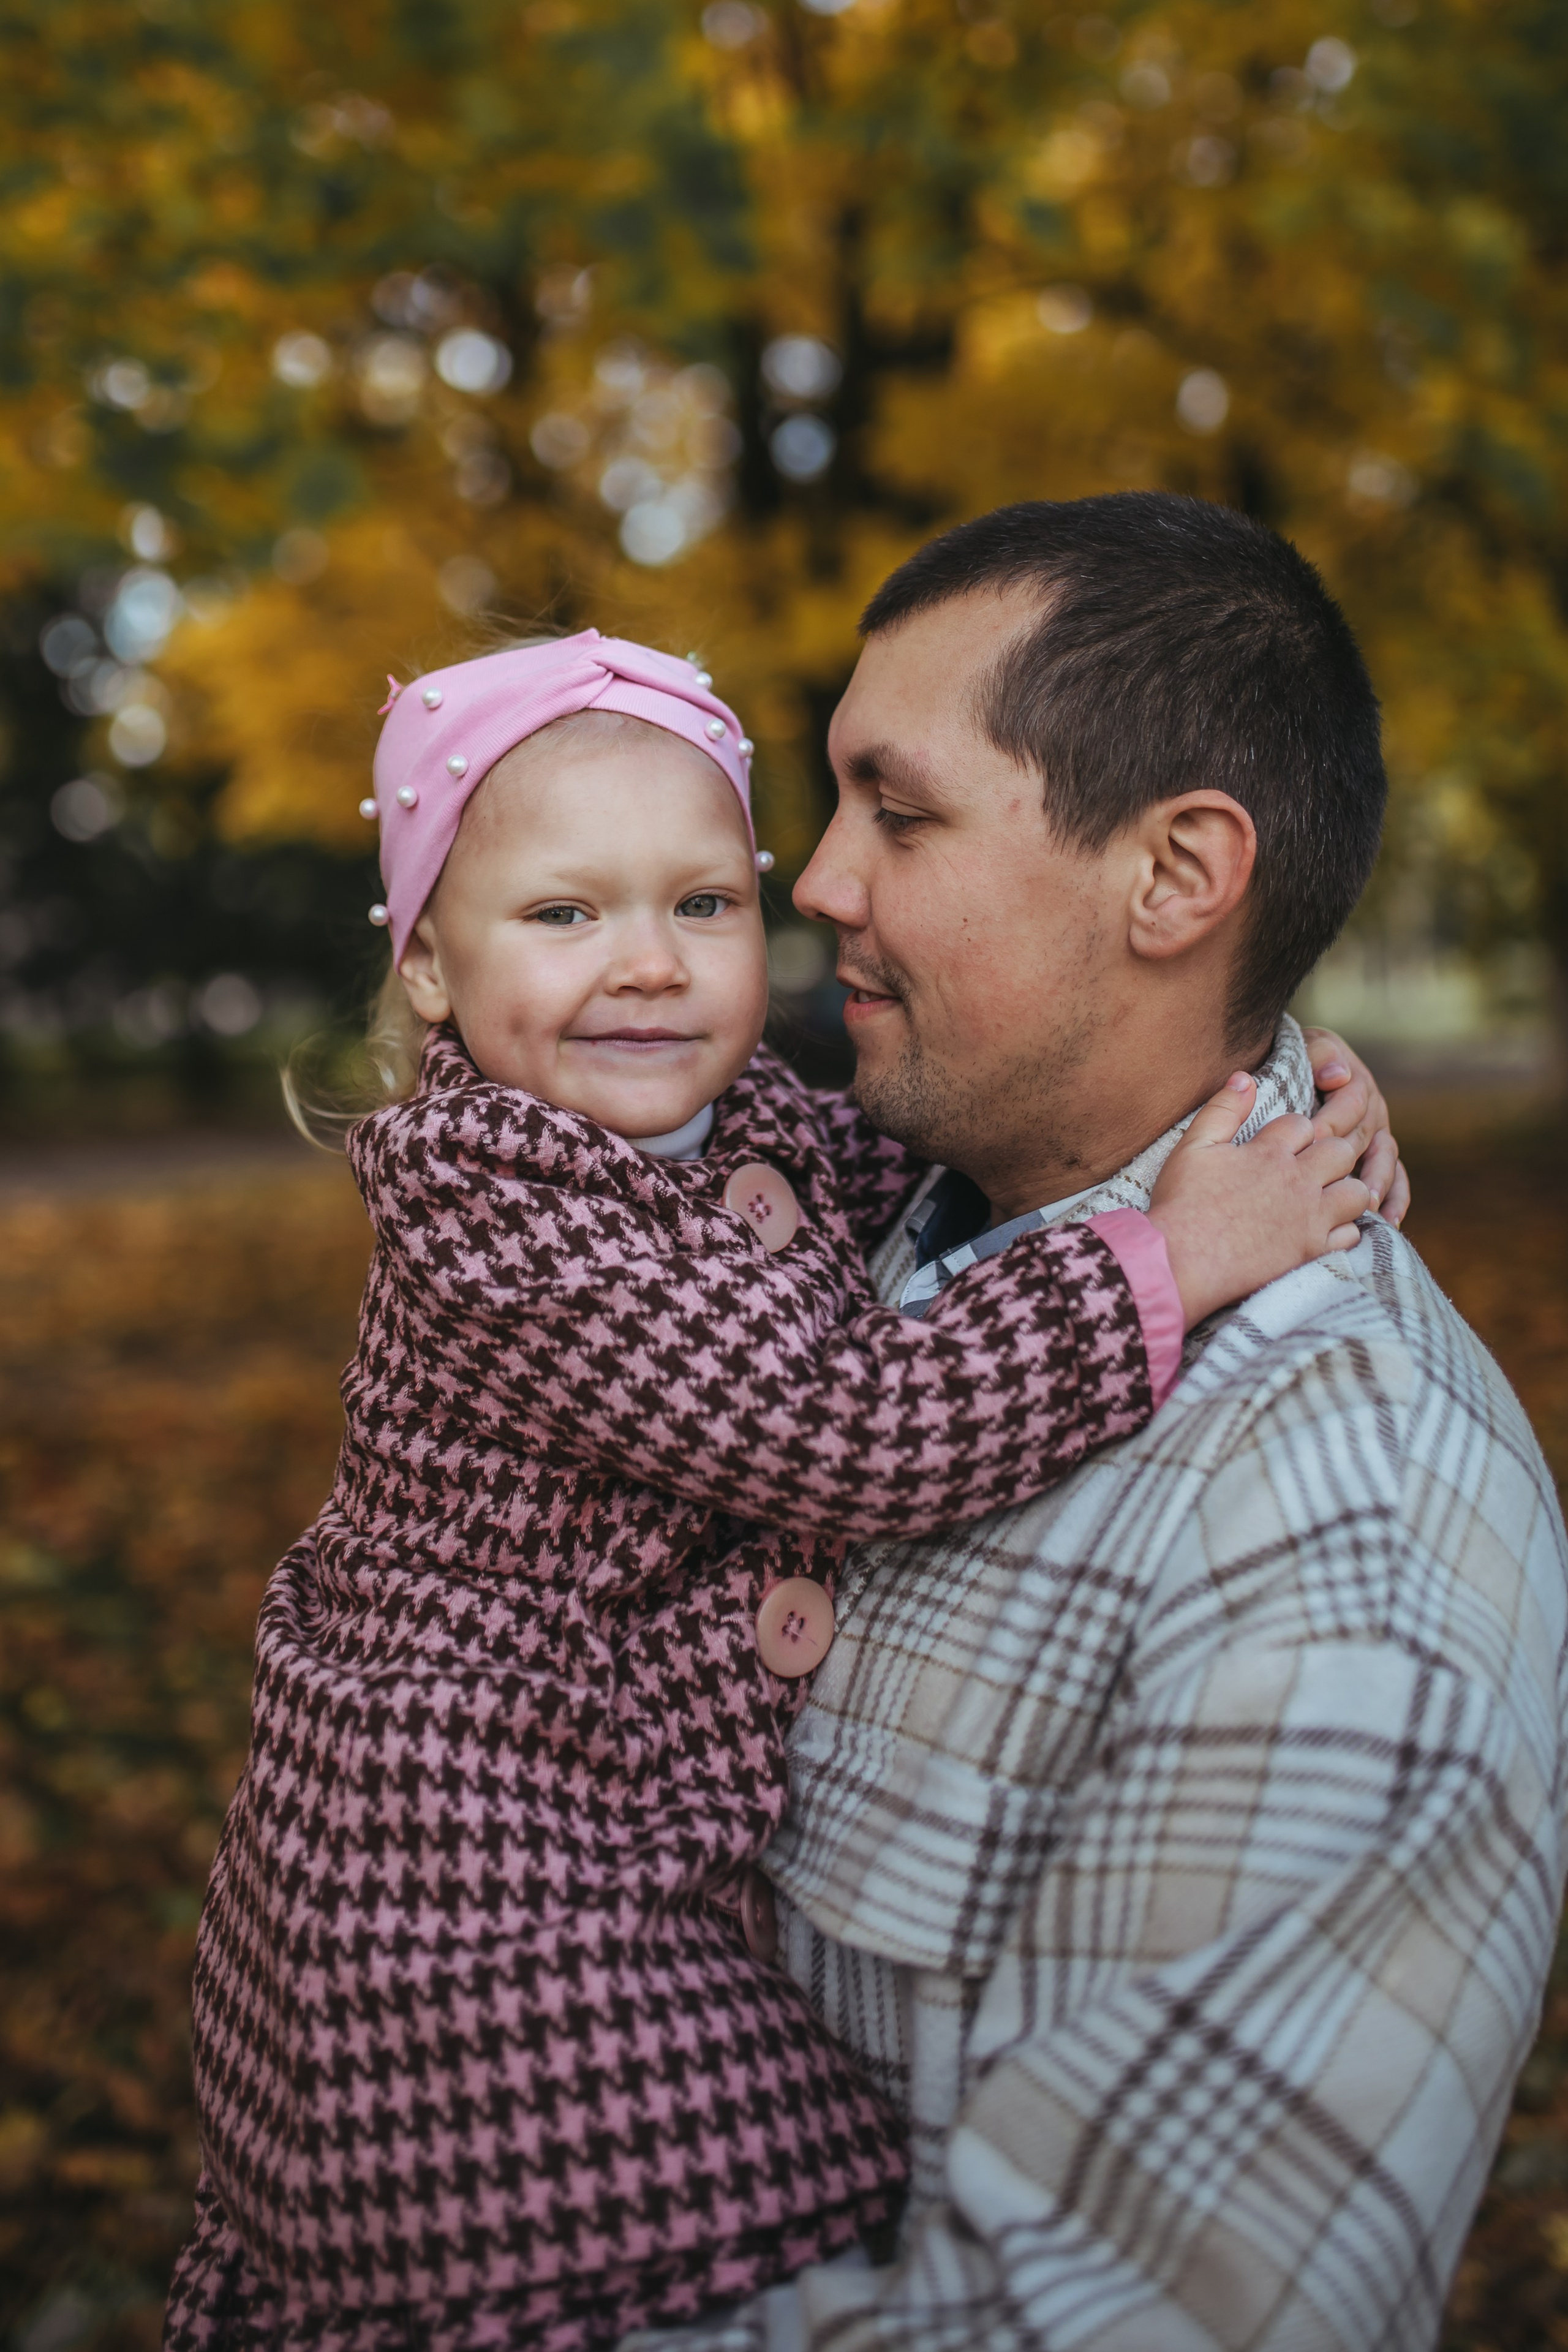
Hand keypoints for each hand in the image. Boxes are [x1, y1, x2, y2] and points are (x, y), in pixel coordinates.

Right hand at [1148, 1072, 1373, 1327]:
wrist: (1181, 1262)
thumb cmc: (1181, 1204)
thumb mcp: (1193, 1147)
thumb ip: (1222, 1110)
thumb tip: (1245, 1077)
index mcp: (1269, 1152)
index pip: (1302, 1125)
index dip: (1295, 1130)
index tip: (1283, 1142)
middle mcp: (1297, 1181)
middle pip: (1340, 1151)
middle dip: (1331, 1151)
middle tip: (1313, 1163)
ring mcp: (1309, 1217)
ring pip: (1355, 1191)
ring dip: (1345, 1188)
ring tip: (1327, 1193)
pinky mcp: (1312, 1250)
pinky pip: (1350, 1234)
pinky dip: (1344, 1228)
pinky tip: (1326, 1227)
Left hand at [1303, 1026, 1408, 1227]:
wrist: (1308, 1067)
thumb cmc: (1303, 1060)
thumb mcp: (1309, 1046)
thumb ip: (1322, 1056)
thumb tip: (1338, 1075)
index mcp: (1355, 1084)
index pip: (1349, 1104)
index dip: (1329, 1122)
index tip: (1308, 1142)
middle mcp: (1373, 1110)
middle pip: (1364, 1137)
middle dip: (1349, 1162)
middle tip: (1332, 1187)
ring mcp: (1379, 1135)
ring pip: (1384, 1162)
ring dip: (1377, 1185)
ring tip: (1367, 1208)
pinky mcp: (1381, 1157)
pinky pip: (1396, 1179)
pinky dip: (1396, 1200)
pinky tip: (1389, 1223)